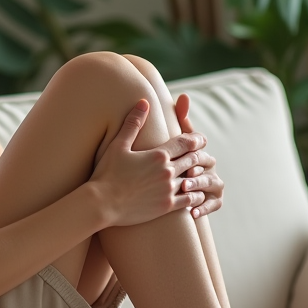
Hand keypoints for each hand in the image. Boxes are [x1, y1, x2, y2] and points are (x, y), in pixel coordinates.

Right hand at [89, 99, 208, 227]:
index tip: (201, 139)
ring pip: (193, 180)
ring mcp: (168, 190)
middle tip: (204, 154)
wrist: (102, 203)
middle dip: (199, 156)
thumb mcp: (118, 145)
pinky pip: (189, 200)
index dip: (196, 139)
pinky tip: (196, 194)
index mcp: (158, 155)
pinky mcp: (167, 206)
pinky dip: (195, 196)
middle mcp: (167, 171)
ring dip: (198, 176)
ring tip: (202, 175)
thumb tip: (144, 101)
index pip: (185, 142)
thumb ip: (133, 123)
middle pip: (192, 159)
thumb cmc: (107, 173)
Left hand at [173, 93, 224, 219]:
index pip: (201, 145)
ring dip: (199, 186)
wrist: (165, 189)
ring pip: (212, 183)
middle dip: (196, 168)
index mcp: (199, 149)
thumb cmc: (168, 161)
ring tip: (185, 190)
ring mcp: (213, 183)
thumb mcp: (173, 142)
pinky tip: (192, 212)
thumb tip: (183, 95)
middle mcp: (210, 165)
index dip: (194, 148)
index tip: (183, 152)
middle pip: (207, 164)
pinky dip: (204, 208)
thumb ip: (179, 119)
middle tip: (182, 173)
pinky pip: (213, 204)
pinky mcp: (213, 200)